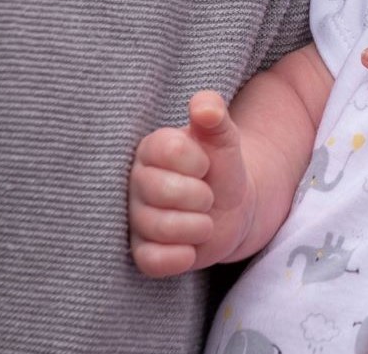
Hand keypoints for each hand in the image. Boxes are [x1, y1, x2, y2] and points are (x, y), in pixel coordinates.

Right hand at [126, 90, 255, 276]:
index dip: (197, 161)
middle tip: (207, 197)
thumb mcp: (224, 138)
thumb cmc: (221, 168)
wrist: (231, 208)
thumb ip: (215, 115)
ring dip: (198, 227)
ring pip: (159, 227)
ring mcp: (137, 218)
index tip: (205, 165)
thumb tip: (205, 107)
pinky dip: (180, 257)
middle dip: (199, 196)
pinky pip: (151, 261)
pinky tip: (192, 248)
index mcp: (151, 149)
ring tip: (205, 221)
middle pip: (160, 190)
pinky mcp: (143, 252)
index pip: (168, 150)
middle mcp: (136, 182)